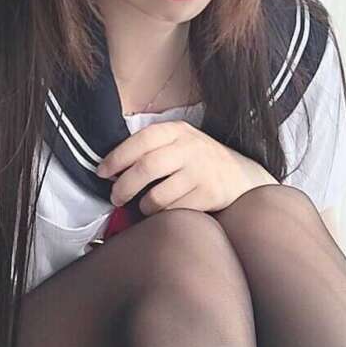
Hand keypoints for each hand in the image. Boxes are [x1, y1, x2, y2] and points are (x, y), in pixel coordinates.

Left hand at [96, 120, 278, 214]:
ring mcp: (202, 171)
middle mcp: (190, 148)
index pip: (141, 140)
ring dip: (143, 205)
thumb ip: (152, 149)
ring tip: (142, 206)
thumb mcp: (180, 143)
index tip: (102, 172)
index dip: (117, 157)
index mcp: (178, 131)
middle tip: (115, 197)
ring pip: (157, 195)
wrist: (243, 177)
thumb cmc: (201, 162)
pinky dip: (162, 215)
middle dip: (123, 187)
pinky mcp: (210, 194)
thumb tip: (111, 168)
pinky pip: (174, 210)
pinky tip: (163, 212)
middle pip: (145, 168)